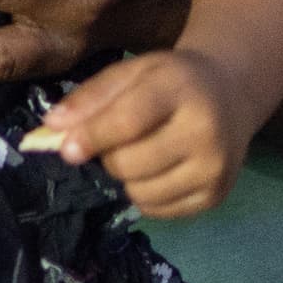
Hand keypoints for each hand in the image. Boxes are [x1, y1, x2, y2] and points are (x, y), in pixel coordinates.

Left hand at [26, 48, 251, 218]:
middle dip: (109, 156)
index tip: (67, 150)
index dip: (91, 137)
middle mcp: (205, 131)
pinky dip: (145, 195)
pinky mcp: (217, 196)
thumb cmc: (170, 81)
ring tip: (140, 154)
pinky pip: (159, 211)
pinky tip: (157, 170)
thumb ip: (90, 97)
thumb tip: (51, 128)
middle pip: (129, 164)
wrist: (230, 94)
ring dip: (126, 178)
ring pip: (140, 192)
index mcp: (180, 90)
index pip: (127, 122)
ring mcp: (215, 168)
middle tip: (118, 141)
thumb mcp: (132, 72)